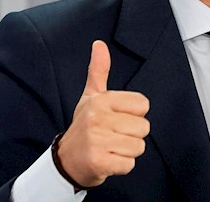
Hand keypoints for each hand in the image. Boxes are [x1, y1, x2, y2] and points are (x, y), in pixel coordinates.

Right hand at [55, 40, 150, 188]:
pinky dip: (122, 166)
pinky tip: (108, 161)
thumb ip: (99, 71)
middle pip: (143, 127)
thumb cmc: (84, 126)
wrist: (65, 161)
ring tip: (110, 148)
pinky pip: (129, 164)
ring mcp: (97, 141)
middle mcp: (97, 118)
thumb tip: (99, 43)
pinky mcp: (99, 163)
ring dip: (127, 152)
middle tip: (113, 136)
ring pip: (138, 147)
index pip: (143, 105)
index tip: (116, 119)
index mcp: (100, 100)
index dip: (134, 114)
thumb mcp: (91, 97)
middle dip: (132, 135)